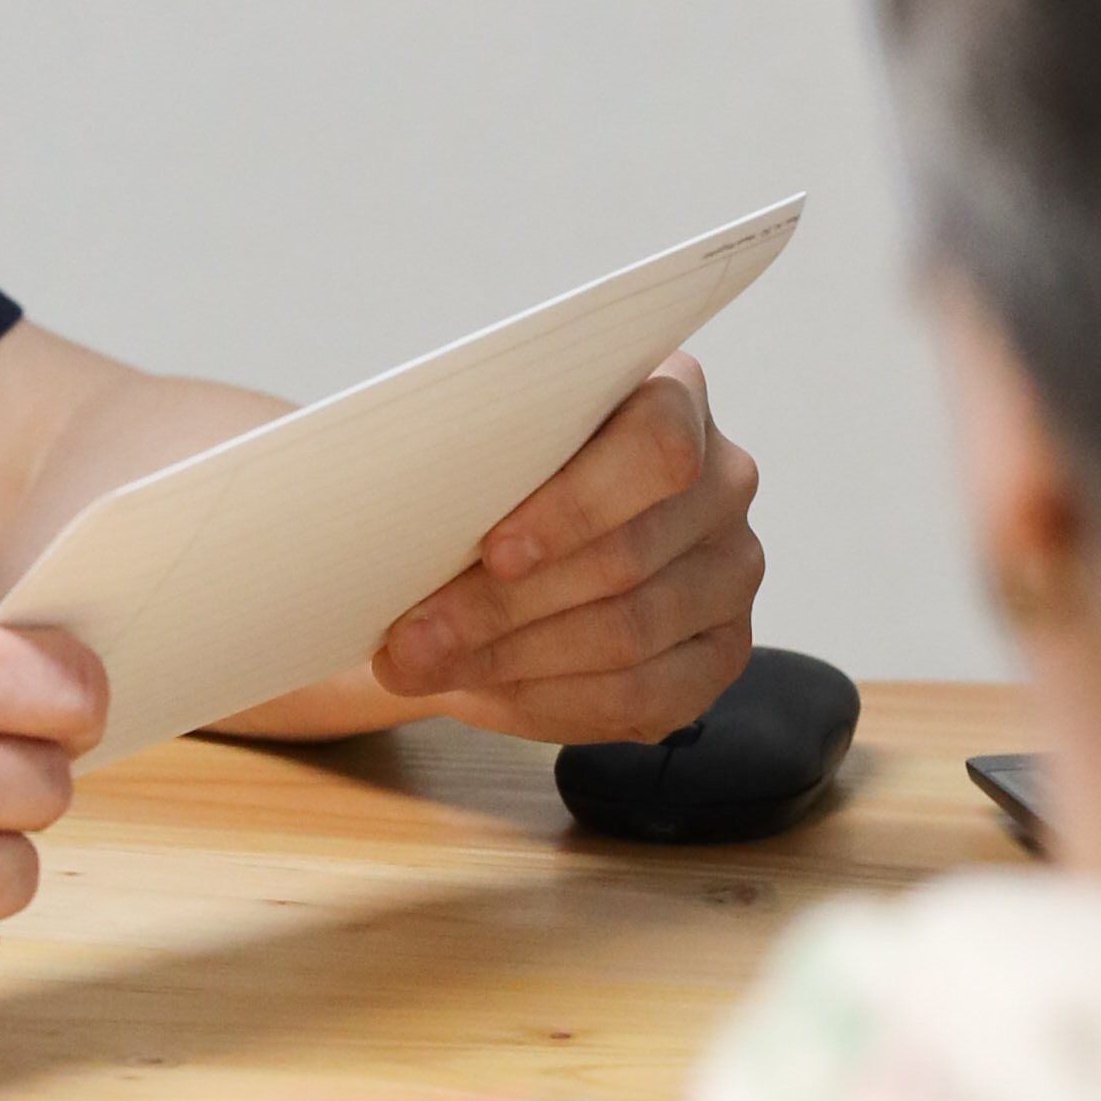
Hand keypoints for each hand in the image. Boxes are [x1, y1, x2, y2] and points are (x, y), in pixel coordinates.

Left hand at [367, 360, 763, 744]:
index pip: (657, 447)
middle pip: (625, 558)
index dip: (574, 505)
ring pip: (626, 635)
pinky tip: (477, 692)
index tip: (490, 549)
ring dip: (508, 660)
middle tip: (408, 639)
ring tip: (420, 666)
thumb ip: (460, 448)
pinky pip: (641, 699)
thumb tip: (370, 486)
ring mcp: (730, 572)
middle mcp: (724, 481)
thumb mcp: (471, 443)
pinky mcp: (719, 654)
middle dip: (500, 607)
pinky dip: (546, 703)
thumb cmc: (487, 475)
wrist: (504, 538)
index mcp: (674, 396)